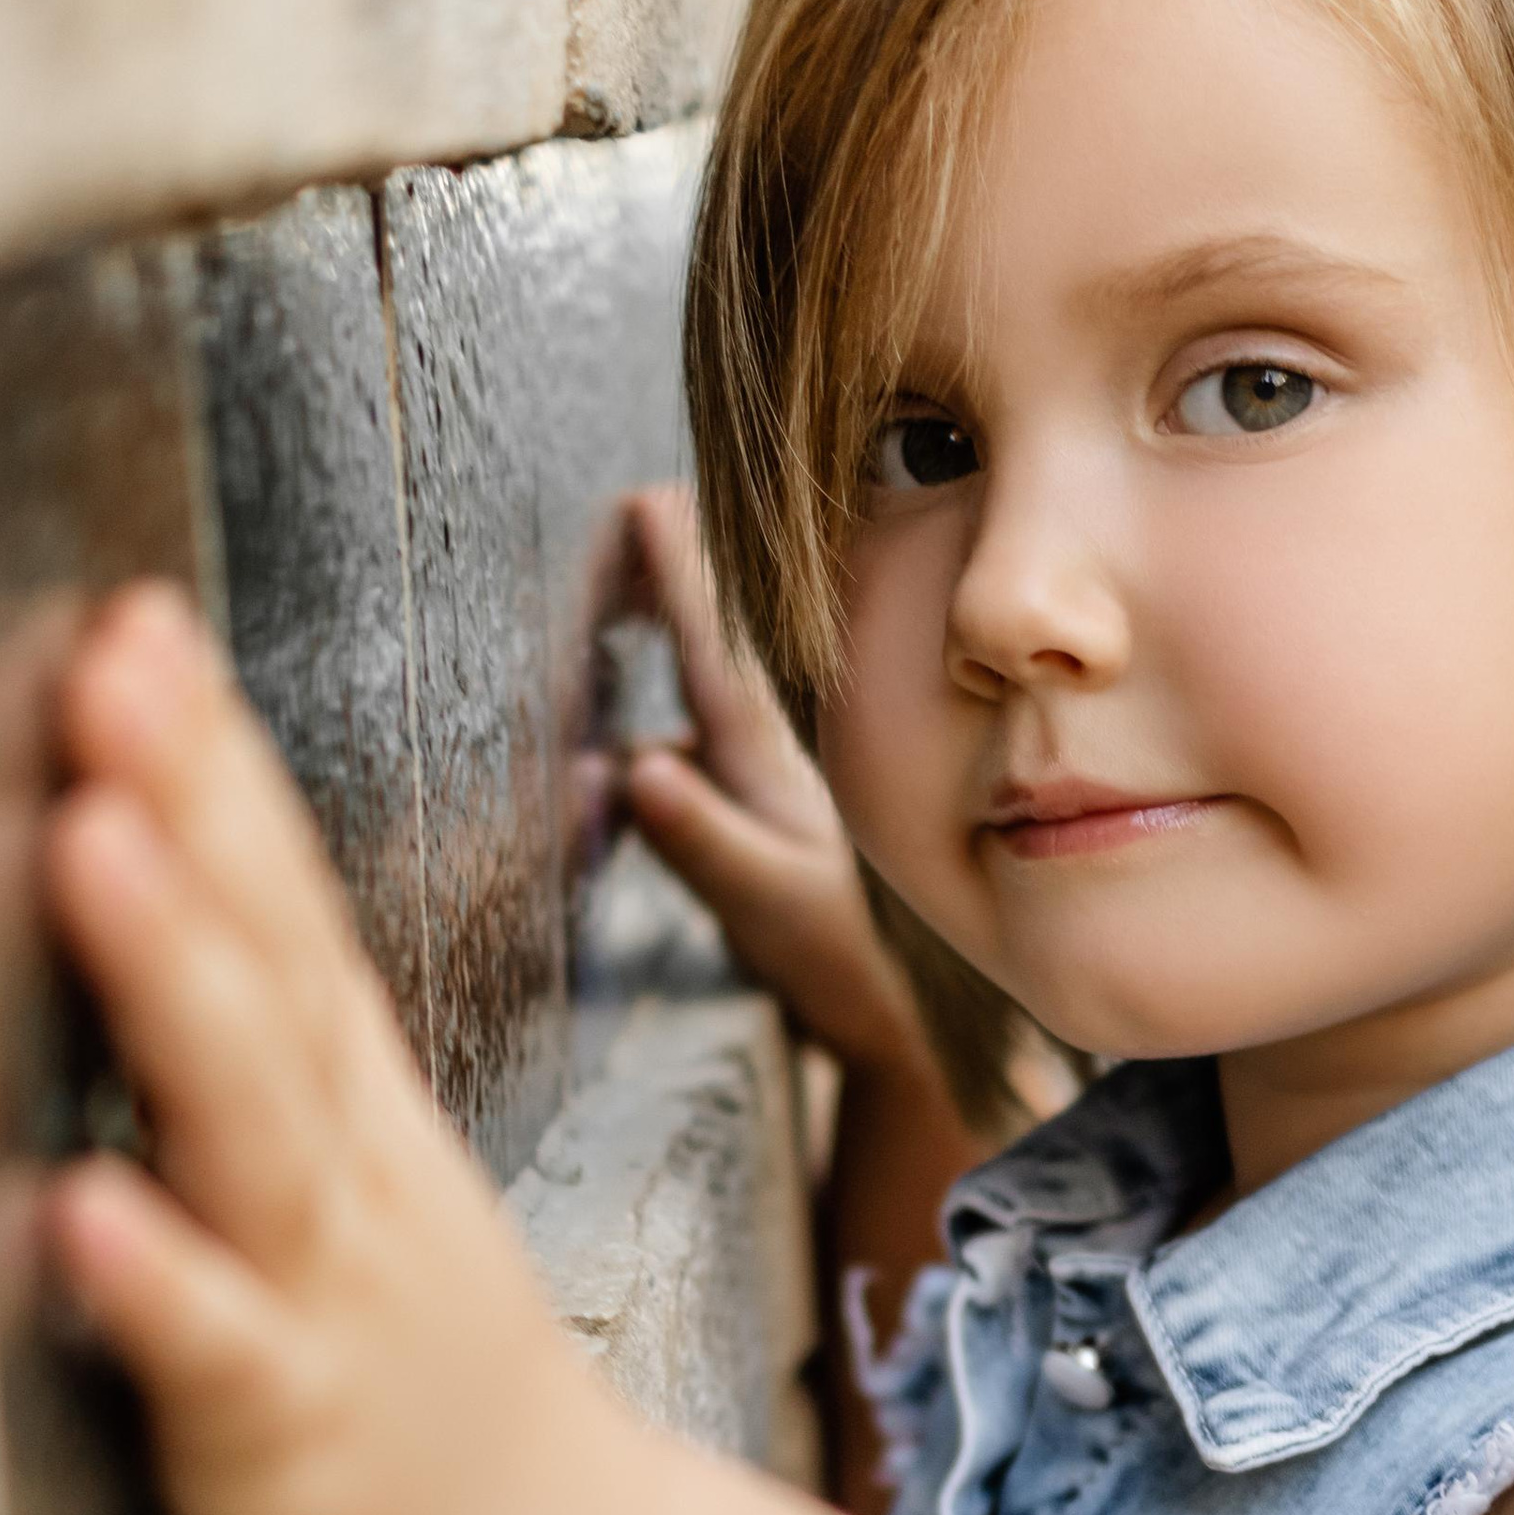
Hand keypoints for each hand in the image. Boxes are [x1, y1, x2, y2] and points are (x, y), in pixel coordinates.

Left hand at [44, 584, 631, 1514]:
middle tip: (109, 662)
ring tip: (91, 843)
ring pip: (249, 1121)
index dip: (211, 761)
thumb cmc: (433, 1379)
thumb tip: (160, 876)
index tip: (133, 619)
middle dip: (189, 805)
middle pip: (269, 965)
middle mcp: (343, 1171)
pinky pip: (217, 1345)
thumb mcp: (361, 1175)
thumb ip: (261, 1037)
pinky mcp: (286, 1429)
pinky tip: (75, 1206)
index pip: (284, 903)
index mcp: (348, 1106)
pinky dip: (151, 1275)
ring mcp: (325, 1292)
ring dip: (172, 975)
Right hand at [622, 487, 947, 1092]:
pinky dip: (658, 733)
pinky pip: (692, 744)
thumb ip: (700, 837)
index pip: (712, 632)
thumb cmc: (838, 956)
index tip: (641, 500)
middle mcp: (764, 746)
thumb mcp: (766, 901)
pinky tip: (628, 746)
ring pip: (698, 686)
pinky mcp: (757, 809)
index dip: (674, 561)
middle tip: (626, 518)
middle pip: (706, 632)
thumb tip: (631, 765)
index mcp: (766, 748)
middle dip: (663, 575)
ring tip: (615, 602)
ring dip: (660, 643)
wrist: (898, 1015)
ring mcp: (761, 773)